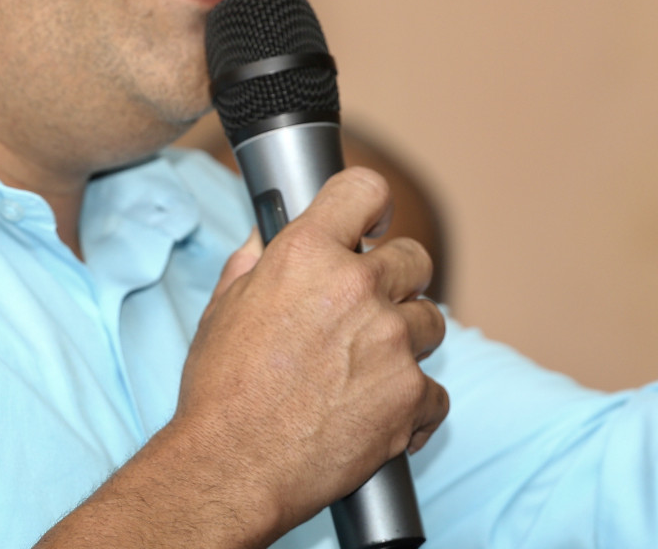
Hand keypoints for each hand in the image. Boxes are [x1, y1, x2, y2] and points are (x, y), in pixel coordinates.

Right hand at [166, 168, 447, 540]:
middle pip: (414, 258)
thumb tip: (269, 235)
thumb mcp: (224, 307)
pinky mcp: (412, 396)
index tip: (373, 225)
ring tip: (366, 371)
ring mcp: (391, 341)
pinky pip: (434, 391)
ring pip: (431, 321)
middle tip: (368, 312)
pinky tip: (375, 414)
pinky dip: (412, 405)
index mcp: (307, 254)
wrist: (234, 465)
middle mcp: (356, 287)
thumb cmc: (222, 390)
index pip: (365, 191)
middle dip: (396, 281)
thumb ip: (255, 260)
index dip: (371, 206)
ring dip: (406, 341)